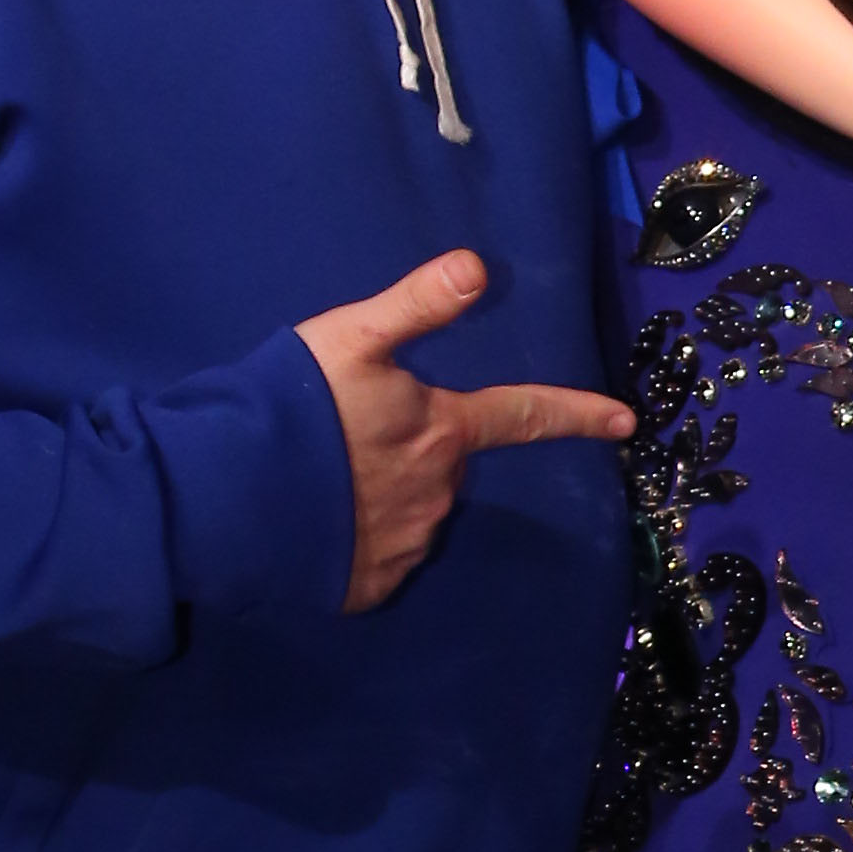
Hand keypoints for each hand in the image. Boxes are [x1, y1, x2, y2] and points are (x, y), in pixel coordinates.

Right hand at [298, 250, 633, 611]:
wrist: (227, 498)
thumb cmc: (292, 410)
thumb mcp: (351, 338)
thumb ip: (415, 306)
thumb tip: (477, 266)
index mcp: (442, 432)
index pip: (524, 415)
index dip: (577, 413)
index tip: (624, 422)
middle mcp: (439, 493)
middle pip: (447, 463)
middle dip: (416, 447)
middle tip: (350, 433)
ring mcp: (406, 544)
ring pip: (413, 510)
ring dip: (382, 493)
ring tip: (322, 475)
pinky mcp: (367, 585)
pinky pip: (376, 556)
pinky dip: (355, 538)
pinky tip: (316, 517)